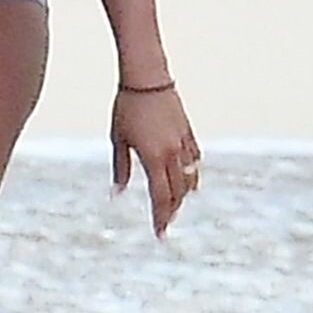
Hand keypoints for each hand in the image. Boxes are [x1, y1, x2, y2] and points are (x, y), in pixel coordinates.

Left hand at [111, 84, 200, 239]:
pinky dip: (193, 175)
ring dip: (183, 196)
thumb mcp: (118, 139)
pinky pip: (195, 160)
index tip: (160, 234)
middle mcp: (172, 154)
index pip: (160, 197)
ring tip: (176, 208)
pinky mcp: (188, 132)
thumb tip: (117, 193)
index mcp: (153, 158)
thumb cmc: (126, 107)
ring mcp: (183, 143)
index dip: (160, 217)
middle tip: (165, 225)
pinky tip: (190, 183)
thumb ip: (121, 168)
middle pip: (177, 192)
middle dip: (171, 211)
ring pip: (189, 178)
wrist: (147, 78)